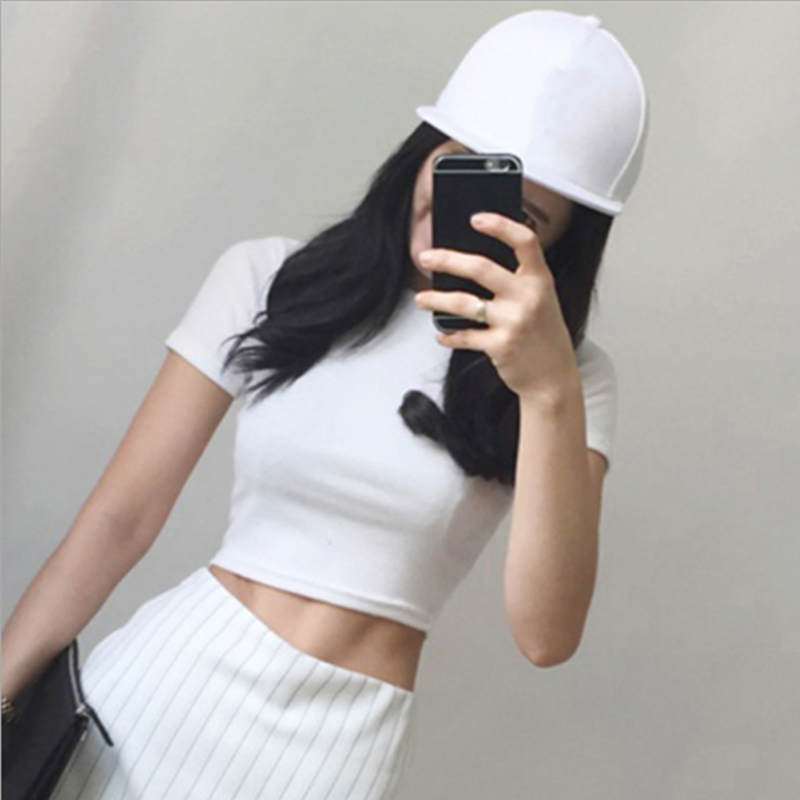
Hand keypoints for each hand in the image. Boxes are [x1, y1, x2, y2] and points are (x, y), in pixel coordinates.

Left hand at [414, 211, 579, 400]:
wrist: (553, 379)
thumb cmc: (544, 337)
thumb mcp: (541, 301)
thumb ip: (518, 281)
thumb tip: (473, 264)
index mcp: (540, 280)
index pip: (524, 242)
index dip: (500, 225)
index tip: (476, 218)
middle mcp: (528, 297)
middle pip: (481, 267)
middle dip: (447, 259)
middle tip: (426, 257)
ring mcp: (514, 322)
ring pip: (464, 303)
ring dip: (436, 299)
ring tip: (421, 299)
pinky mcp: (500, 346)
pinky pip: (464, 336)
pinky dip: (448, 335)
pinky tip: (441, 333)